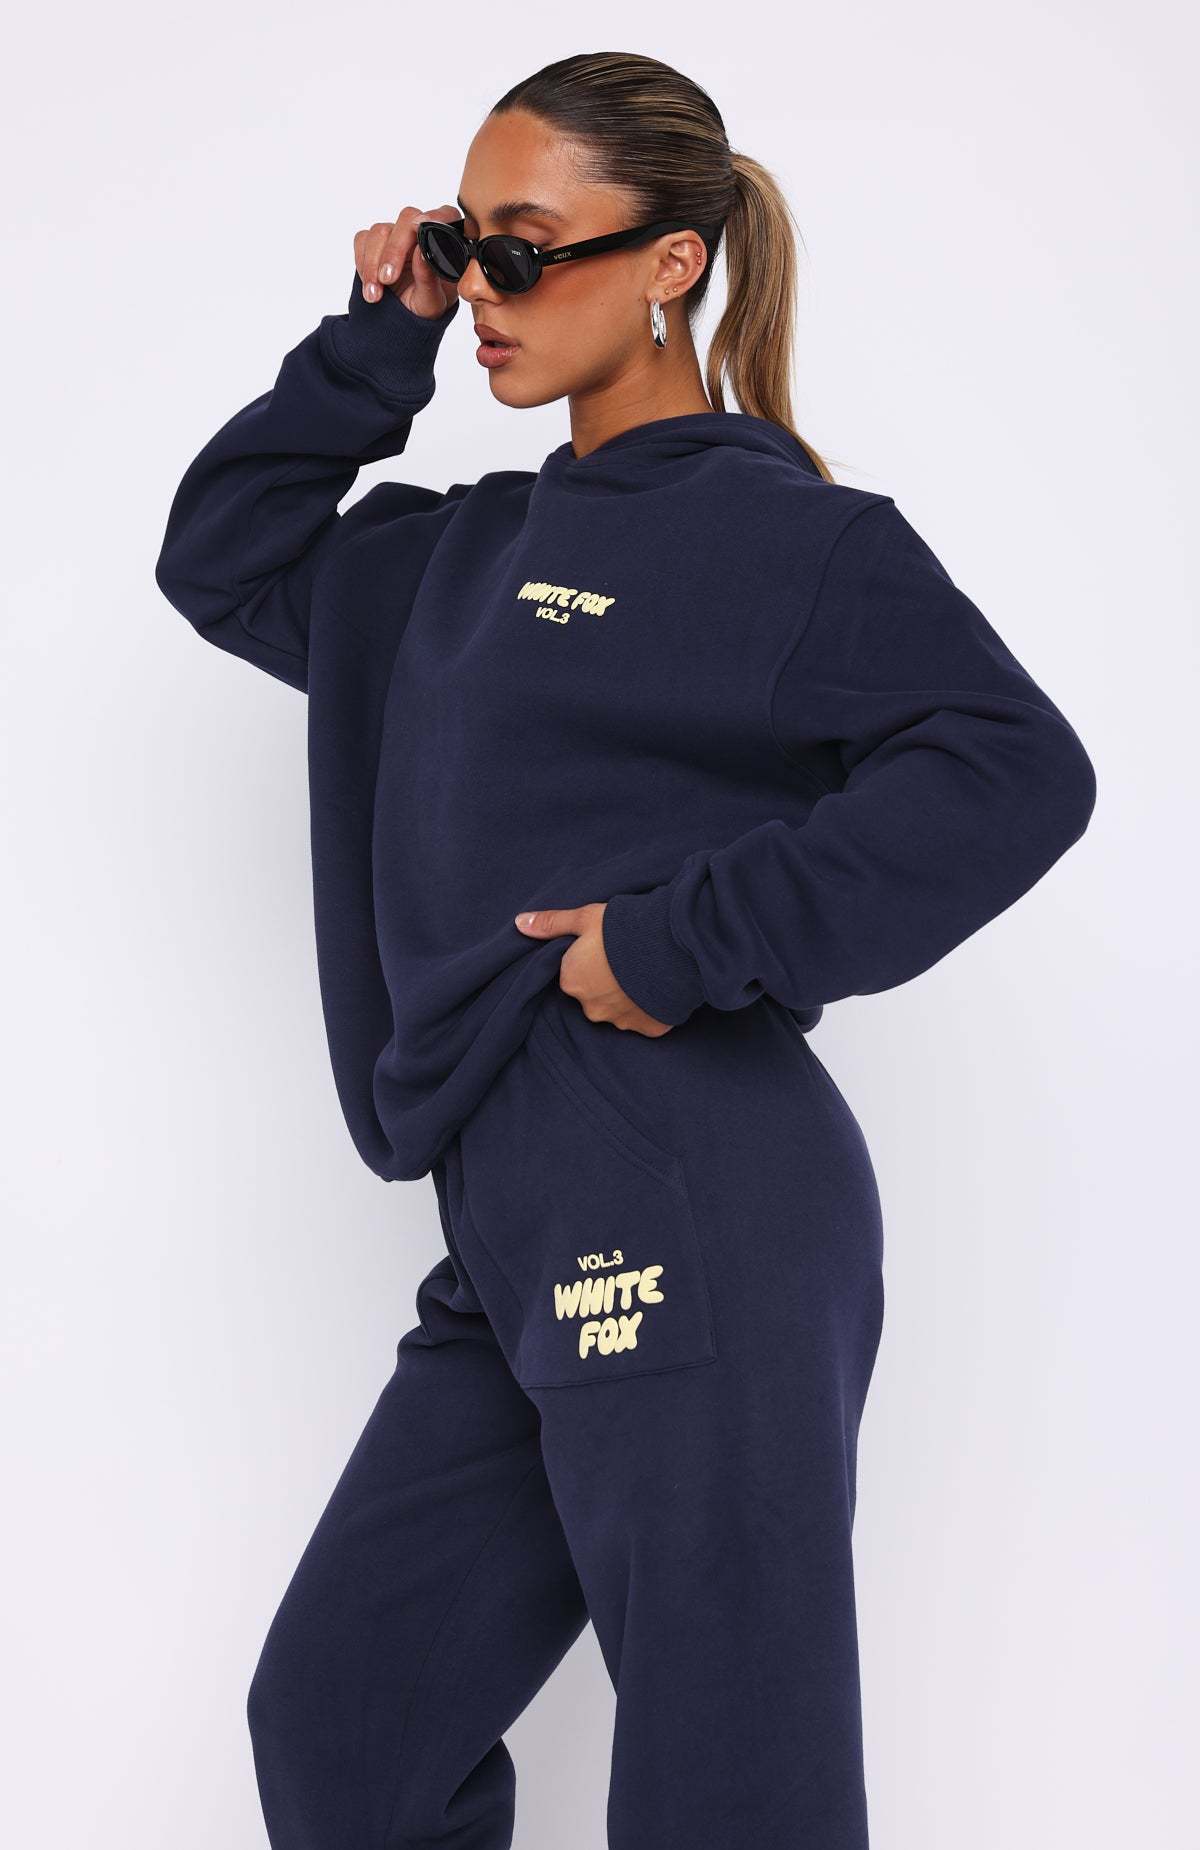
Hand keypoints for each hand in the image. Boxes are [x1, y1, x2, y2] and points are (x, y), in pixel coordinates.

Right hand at [353, 205, 459, 318]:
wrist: (404, 319)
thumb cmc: (425, 307)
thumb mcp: (432, 303)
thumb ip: (429, 279)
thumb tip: (421, 253)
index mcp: (446, 242)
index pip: (446, 216)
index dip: (434, 218)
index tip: (419, 228)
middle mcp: (421, 232)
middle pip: (407, 219)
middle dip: (394, 250)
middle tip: (388, 279)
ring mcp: (396, 234)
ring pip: (380, 231)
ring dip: (373, 264)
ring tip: (375, 294)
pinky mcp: (375, 241)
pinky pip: (363, 240)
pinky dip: (363, 264)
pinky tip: (371, 286)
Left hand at [514, 903, 673, 1036]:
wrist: (671, 945)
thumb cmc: (623, 929)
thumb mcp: (585, 918)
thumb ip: (552, 923)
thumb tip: (519, 923)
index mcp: (572, 981)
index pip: (574, 975)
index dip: (589, 961)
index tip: (605, 949)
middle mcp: (591, 1008)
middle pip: (595, 996)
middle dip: (607, 982)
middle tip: (627, 959)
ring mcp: (620, 1021)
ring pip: (620, 1010)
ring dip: (628, 996)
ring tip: (646, 971)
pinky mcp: (648, 1029)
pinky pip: (645, 1020)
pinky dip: (650, 1008)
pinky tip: (658, 988)